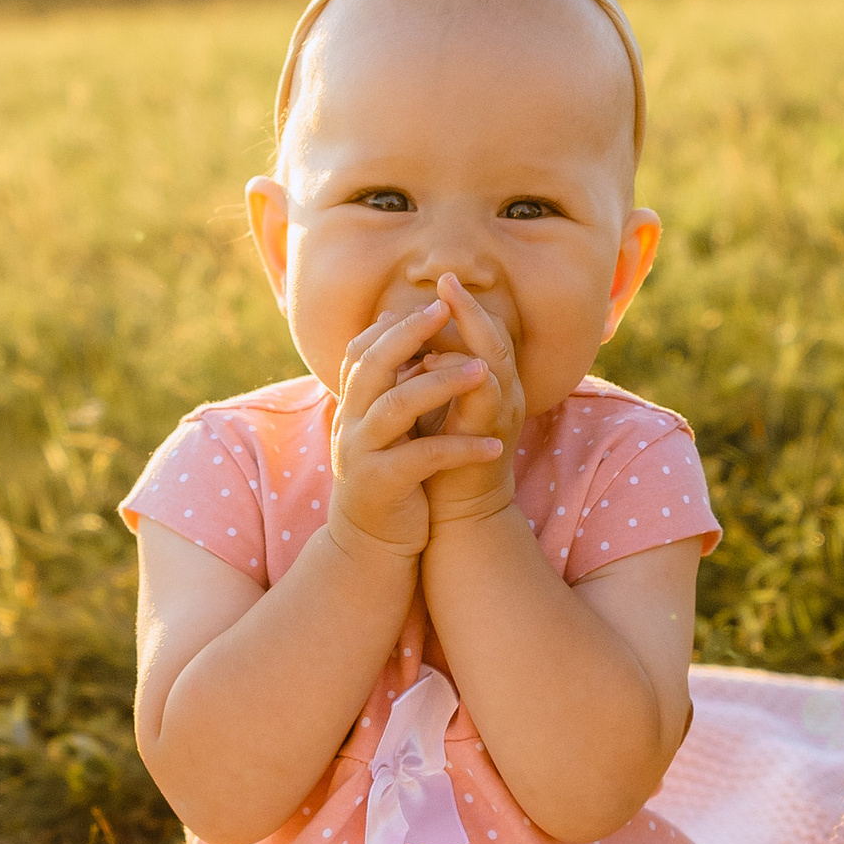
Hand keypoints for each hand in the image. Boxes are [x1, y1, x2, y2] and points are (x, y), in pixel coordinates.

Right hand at [326, 293, 502, 559]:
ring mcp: (361, 452)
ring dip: (440, 384)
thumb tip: (405, 326)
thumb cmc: (390, 473)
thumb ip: (393, 382)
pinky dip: (460, 449)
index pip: (362, 350)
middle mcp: (349, 422)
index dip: (394, 325)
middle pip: (373, 365)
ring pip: (397, 406)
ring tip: (483, 372)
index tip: (433, 302)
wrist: (372, 541)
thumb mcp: (388, 424)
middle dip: (409, 334)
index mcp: (353, 403)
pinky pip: (423, 458)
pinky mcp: (381, 484)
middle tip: (445, 310)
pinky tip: (494, 446)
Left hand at [421, 274, 524, 528]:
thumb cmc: (440, 459)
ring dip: (472, 331)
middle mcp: (503, 395)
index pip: (485, 332)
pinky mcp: (489, 437)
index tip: (440, 281)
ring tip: (444, 306)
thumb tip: (395, 334)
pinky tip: (431, 363)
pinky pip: (483, 395)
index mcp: (490, 385)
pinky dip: (460, 375)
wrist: (456, 513)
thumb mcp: (430, 408)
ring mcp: (501, 415)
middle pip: (497, 337)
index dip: (465, 306)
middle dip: (471, 308)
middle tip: (447, 279)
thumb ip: (422, 373)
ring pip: (496, 359)